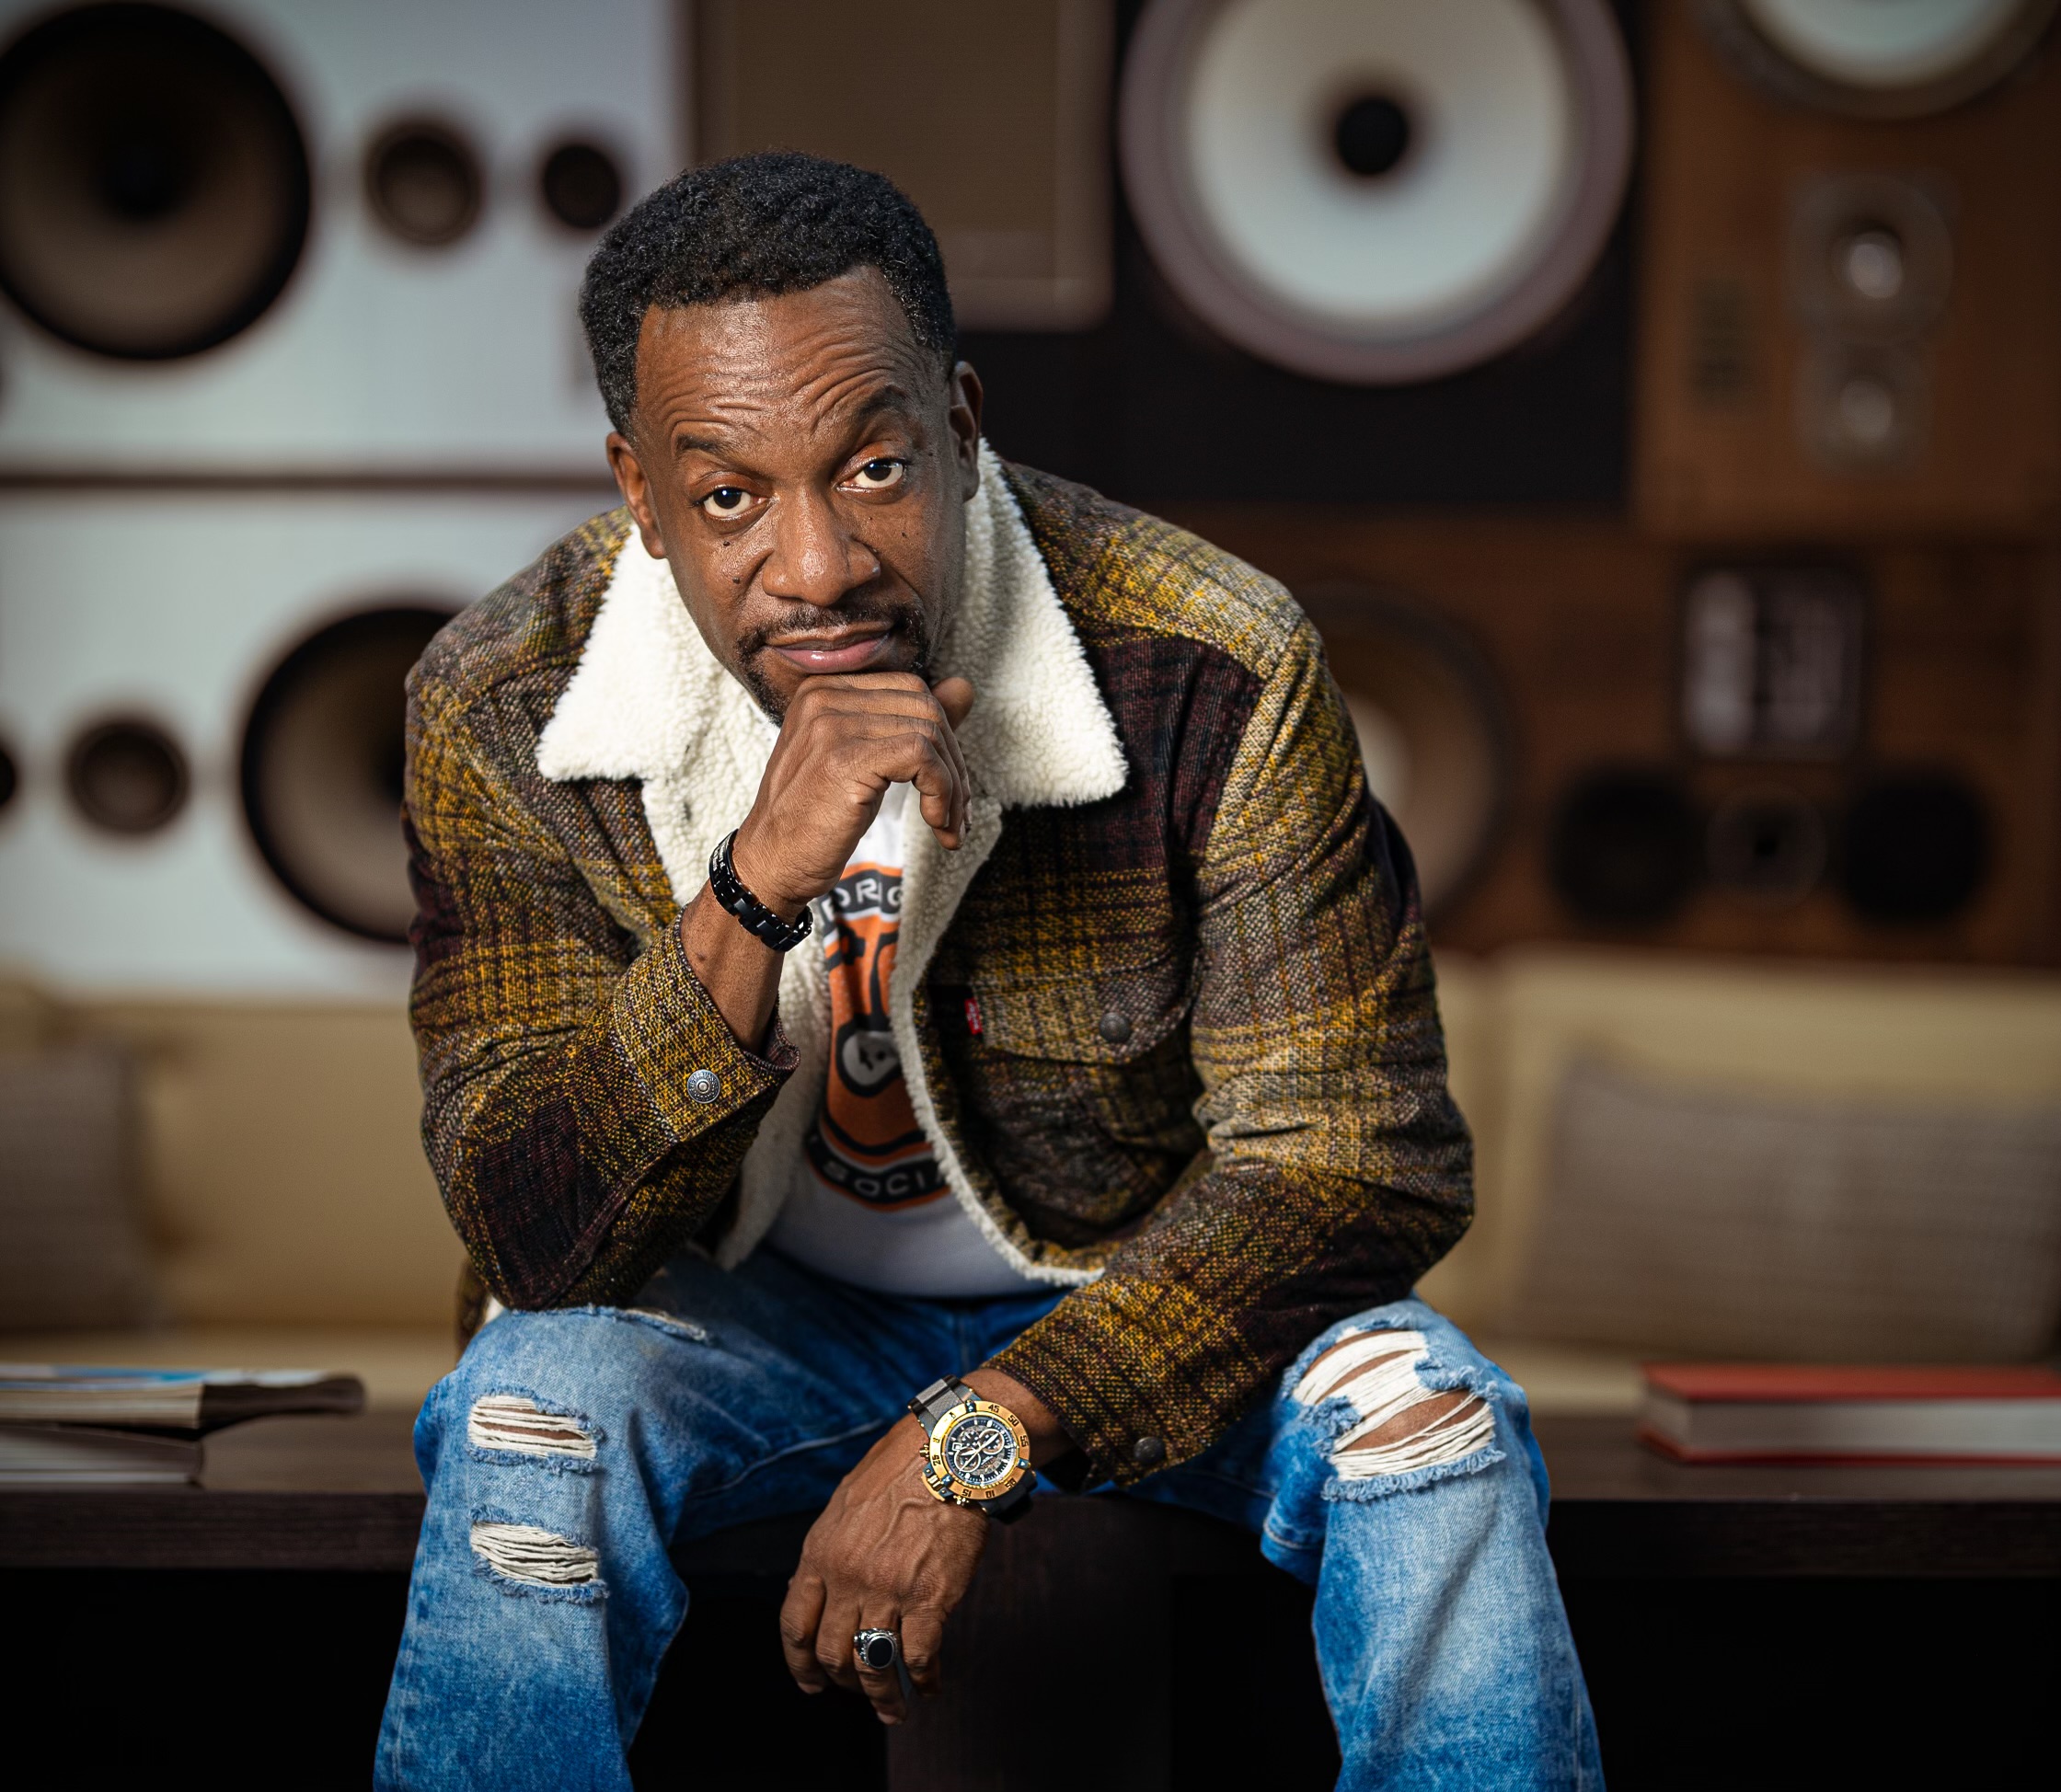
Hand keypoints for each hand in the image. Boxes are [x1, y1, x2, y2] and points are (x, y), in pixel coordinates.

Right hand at [677, 672, 973, 1049]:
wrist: (771, 863)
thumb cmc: (816, 819)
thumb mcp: (867, 763)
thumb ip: (911, 724)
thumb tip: (963, 687)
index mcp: (825, 691)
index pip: (911, 690)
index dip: (943, 738)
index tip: (950, 787)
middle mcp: (824, 697)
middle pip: (925, 708)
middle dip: (954, 764)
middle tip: (957, 812)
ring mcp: (831, 725)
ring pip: (928, 734)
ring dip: (952, 787)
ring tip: (948, 825)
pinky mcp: (844, 758)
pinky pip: (921, 757)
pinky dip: (941, 793)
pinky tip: (935, 822)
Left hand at [778, 1369, 1069, 1724]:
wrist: (948, 1450)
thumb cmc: (901, 1469)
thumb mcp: (846, 1505)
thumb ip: (831, 1550)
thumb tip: (822, 1588)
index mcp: (820, 1554)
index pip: (796, 1626)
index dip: (800, 1664)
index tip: (810, 1684)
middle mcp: (848, 1577)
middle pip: (833, 1654)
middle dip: (843, 1684)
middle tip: (859, 1693)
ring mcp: (888, 1590)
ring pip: (873, 1666)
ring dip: (882, 1698)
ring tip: (894, 1711)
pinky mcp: (931, 1598)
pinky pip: (919, 1657)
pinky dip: (925, 1680)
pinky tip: (932, 1685)